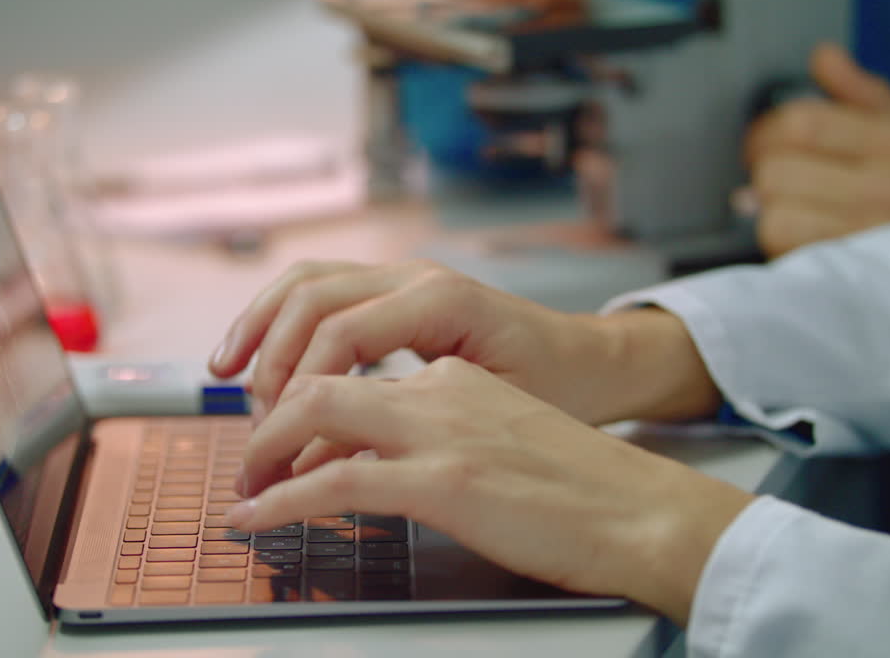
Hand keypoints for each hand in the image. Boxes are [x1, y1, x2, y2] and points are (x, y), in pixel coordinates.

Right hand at [208, 260, 718, 425]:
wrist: (594, 360)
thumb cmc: (557, 388)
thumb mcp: (493, 414)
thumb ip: (410, 428)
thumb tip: (327, 460)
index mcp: (441, 300)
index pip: (339, 335)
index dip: (295, 389)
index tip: (272, 441)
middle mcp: (415, 275)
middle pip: (311, 297)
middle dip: (268, 358)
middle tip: (251, 422)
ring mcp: (403, 275)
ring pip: (307, 282)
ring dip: (259, 325)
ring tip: (223, 373)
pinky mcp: (395, 291)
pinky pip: (322, 291)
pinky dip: (281, 319)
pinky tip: (258, 352)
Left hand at [229, 357, 753, 625]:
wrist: (645, 511)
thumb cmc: (585, 489)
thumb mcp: (503, 440)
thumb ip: (438, 439)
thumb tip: (372, 467)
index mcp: (456, 376)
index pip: (356, 370)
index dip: (302, 397)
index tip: (282, 436)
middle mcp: (441, 390)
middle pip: (322, 376)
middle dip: (268, 412)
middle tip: (249, 456)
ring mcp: (441, 431)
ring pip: (318, 410)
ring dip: (265, 449)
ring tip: (245, 488)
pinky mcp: (443, 480)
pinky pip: (336, 481)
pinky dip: (281, 500)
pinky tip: (256, 518)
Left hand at [744, 43, 889, 257]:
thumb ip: (867, 96)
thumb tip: (822, 56)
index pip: (800, 123)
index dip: (766, 133)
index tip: (768, 144)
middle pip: (777, 170)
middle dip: (766, 174)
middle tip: (780, 182)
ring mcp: (874, 237)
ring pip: (773, 216)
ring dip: (772, 215)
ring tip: (795, 213)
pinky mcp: (858, 277)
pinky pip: (789, 254)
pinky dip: (784, 246)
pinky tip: (803, 241)